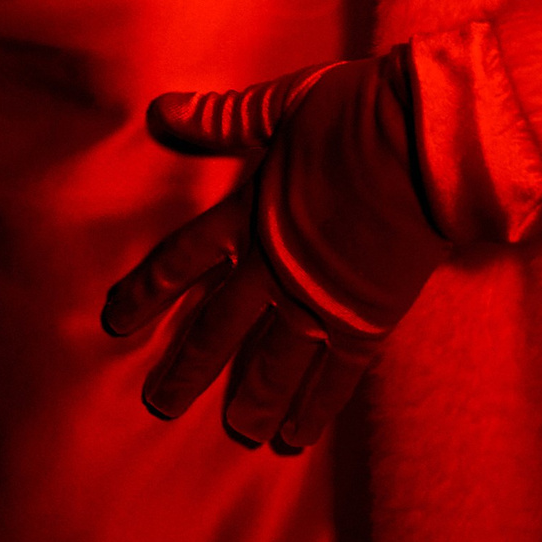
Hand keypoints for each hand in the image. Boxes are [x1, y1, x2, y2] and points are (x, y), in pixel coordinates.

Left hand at [101, 54, 446, 452]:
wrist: (427, 142)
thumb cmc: (358, 112)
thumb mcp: (281, 105)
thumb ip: (220, 120)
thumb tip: (160, 111)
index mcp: (249, 216)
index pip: (181, 262)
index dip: (145, 292)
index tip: (114, 320)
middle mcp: (274, 268)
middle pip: (217, 329)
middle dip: (186, 368)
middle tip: (160, 403)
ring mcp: (319, 300)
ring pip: (272, 365)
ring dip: (249, 400)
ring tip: (235, 432)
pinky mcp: (366, 319)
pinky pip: (335, 377)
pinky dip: (315, 408)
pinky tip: (297, 436)